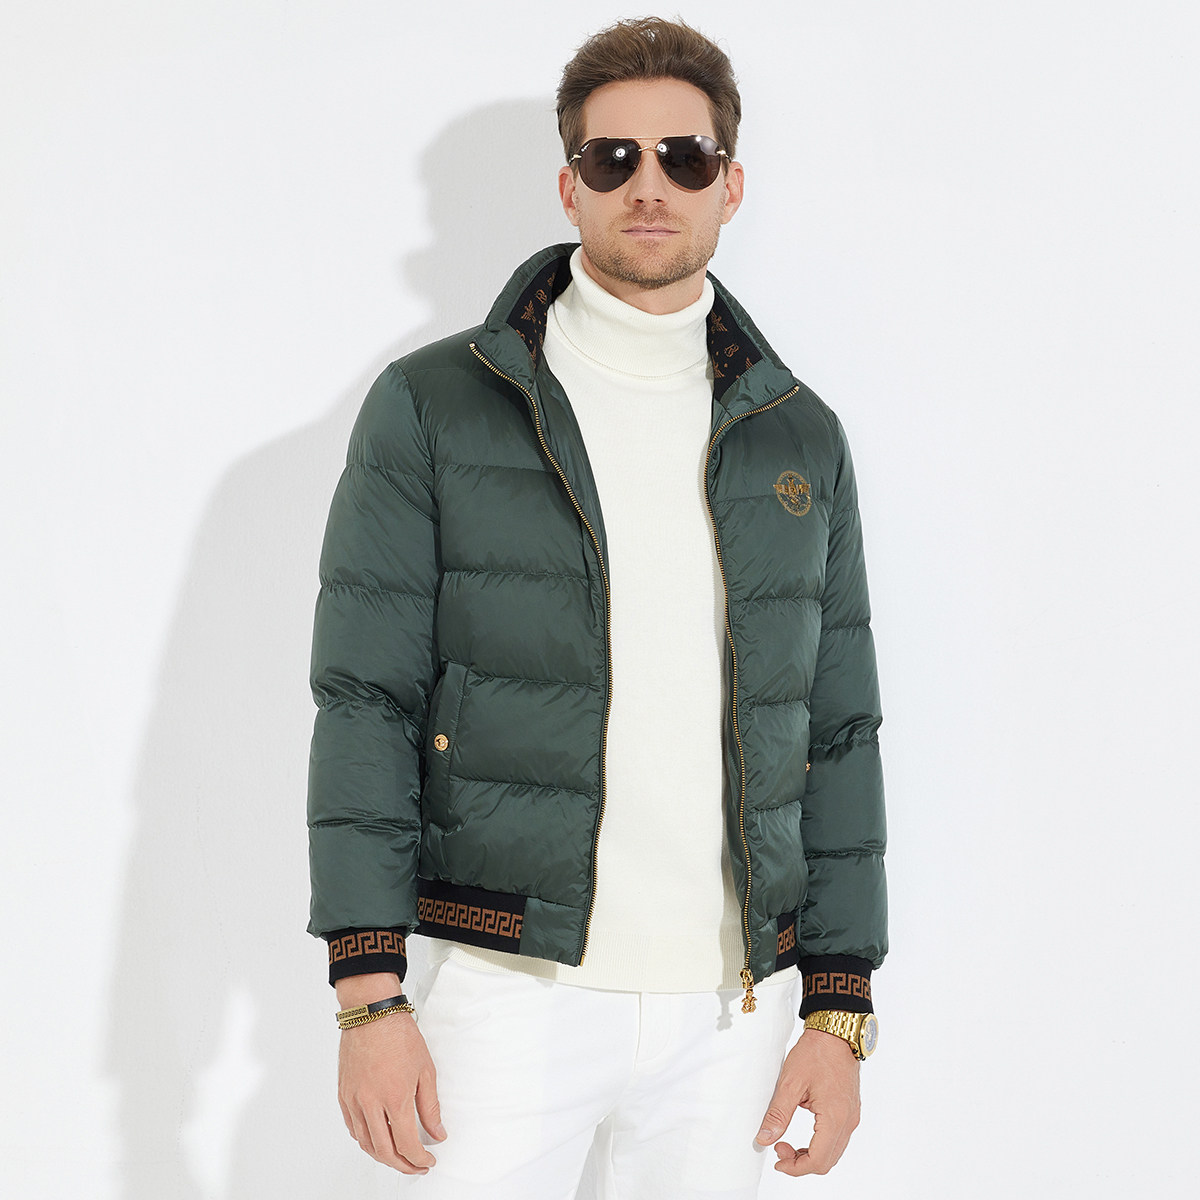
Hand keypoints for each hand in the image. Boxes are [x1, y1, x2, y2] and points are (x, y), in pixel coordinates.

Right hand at [337, 1009, 444, 1174]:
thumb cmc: (399, 1035)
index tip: (428, 1161)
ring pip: (366, 1144)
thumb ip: (430, 1107)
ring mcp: (354, 1100)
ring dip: (383, 1156)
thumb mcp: (425, 1070)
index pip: (406, 1144)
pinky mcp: (344, 1095)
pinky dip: (365, 1141)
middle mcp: (370, 1103)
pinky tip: (377, 1139)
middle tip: (416, 1166)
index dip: (419, 1159)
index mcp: (395, 1098)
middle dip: (402, 1165)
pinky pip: (352, 1128)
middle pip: (384, 1151)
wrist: (372, 1013)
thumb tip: (437, 1133)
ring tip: (399, 1157)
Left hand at [755, 1028, 860, 1176]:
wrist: (835, 1031)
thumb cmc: (815, 1053)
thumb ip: (778, 1114)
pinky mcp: (851, 1111)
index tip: (778, 1159)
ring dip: (811, 1155)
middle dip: (801, 1162)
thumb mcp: (790, 1082)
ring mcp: (852, 1116)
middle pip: (828, 1161)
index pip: (818, 1160)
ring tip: (788, 1142)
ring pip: (834, 1152)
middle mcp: (848, 1121)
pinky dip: (820, 1145)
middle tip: (779, 1148)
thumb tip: (765, 1139)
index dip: (796, 1167)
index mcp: (835, 1117)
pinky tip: (804, 1134)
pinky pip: (838, 1139)